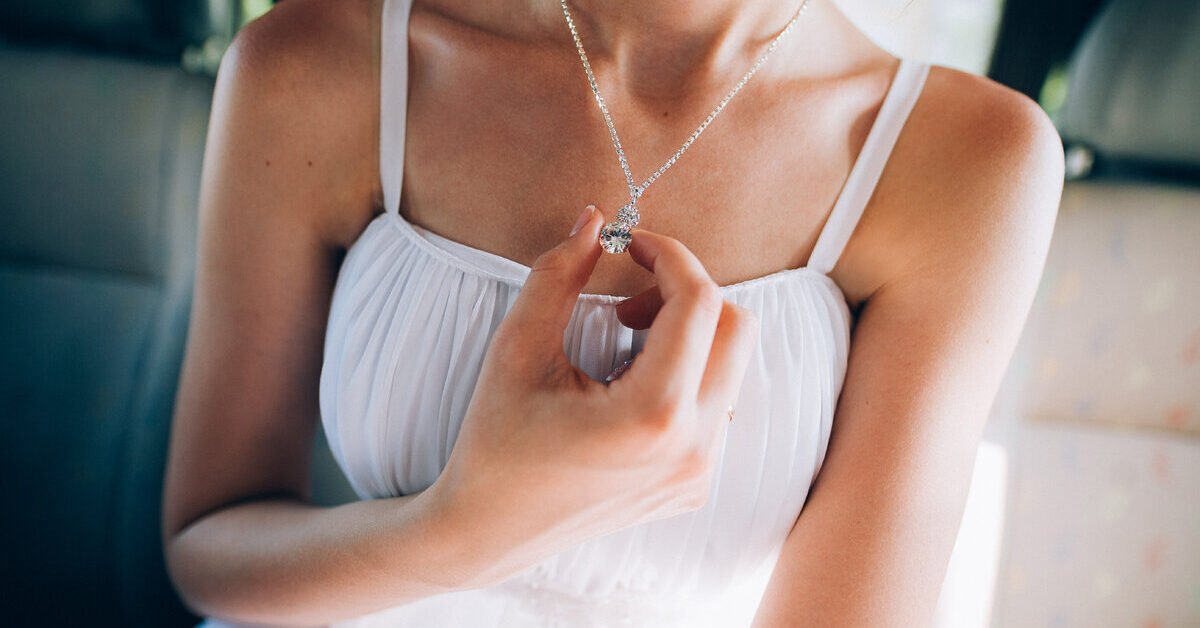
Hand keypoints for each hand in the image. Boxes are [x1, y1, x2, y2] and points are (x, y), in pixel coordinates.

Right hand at [427, 205, 759, 587]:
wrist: (487, 533)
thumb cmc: (494, 443)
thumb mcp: (516, 350)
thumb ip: (557, 275)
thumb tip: (595, 220)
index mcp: (652, 415)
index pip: (699, 302)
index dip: (668, 254)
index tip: (629, 244)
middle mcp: (693, 448)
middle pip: (737, 328)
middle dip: (686, 293)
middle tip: (626, 299)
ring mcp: (700, 473)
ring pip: (733, 366)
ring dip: (688, 334)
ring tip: (622, 341)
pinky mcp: (696, 485)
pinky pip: (718, 404)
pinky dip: (686, 373)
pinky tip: (628, 383)